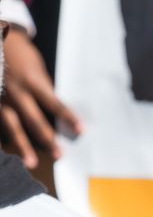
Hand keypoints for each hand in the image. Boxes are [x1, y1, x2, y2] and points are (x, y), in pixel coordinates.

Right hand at [1, 28, 83, 167]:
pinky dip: (3, 138)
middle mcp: (15, 91)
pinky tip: (9, 152)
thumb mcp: (36, 68)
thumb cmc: (19, 54)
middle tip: (59, 156)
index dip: (68, 117)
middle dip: (47, 139)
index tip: (81, 131)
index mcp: (32, 81)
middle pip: (33, 119)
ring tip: (30, 163)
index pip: (54, 103)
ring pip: (11, 126)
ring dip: (22, 145)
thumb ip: (43, 88)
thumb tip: (56, 110)